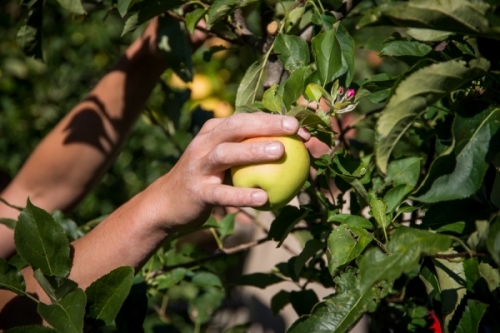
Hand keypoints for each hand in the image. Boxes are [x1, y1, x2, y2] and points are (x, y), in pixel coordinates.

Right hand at [141, 113, 309, 232]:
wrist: (167, 204)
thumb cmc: (206, 179)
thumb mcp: (222, 159)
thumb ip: (246, 150)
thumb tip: (289, 149)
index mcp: (212, 131)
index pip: (245, 119)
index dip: (272, 119)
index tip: (299, 126)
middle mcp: (203, 144)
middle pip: (235, 127)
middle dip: (265, 124)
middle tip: (293, 128)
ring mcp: (198, 166)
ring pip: (226, 154)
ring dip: (253, 151)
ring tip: (280, 152)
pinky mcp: (197, 191)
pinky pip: (222, 193)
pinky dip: (242, 194)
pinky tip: (263, 198)